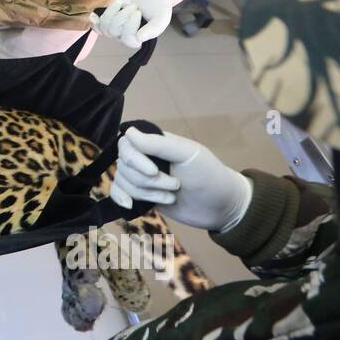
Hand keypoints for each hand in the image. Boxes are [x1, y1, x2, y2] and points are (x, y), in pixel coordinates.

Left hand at [89, 0, 171, 49]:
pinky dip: (94, 21)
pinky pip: (97, 25)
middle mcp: (125, 36)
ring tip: (123, 2)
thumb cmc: (157, 5)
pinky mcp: (108, 19)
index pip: (129, 40)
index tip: (137, 11)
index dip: (130, 26)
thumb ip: (154, 29)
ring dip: (112, 11)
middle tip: (134, 5)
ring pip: (105, 26)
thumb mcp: (162, 17)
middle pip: (115, 31)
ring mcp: (115, 28)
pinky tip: (93, 16)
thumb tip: (139, 38)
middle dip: (123, 15)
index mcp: (139, 38)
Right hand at [111, 127, 252, 231]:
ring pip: (124, 183)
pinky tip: (130, 206)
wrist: (220, 207)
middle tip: (176, 186)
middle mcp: (144, 158)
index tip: (153, 172)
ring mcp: (142, 178)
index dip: (135, 160)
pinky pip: (119, 194)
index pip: (126, 145)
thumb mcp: (187, 155)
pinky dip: (121, 199)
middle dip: (149, 182)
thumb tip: (128, 132)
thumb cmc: (208, 175)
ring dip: (147, 194)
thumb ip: (157, 144)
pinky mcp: (142, 197)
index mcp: (155, 143)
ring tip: (171, 197)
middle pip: (124, 167)